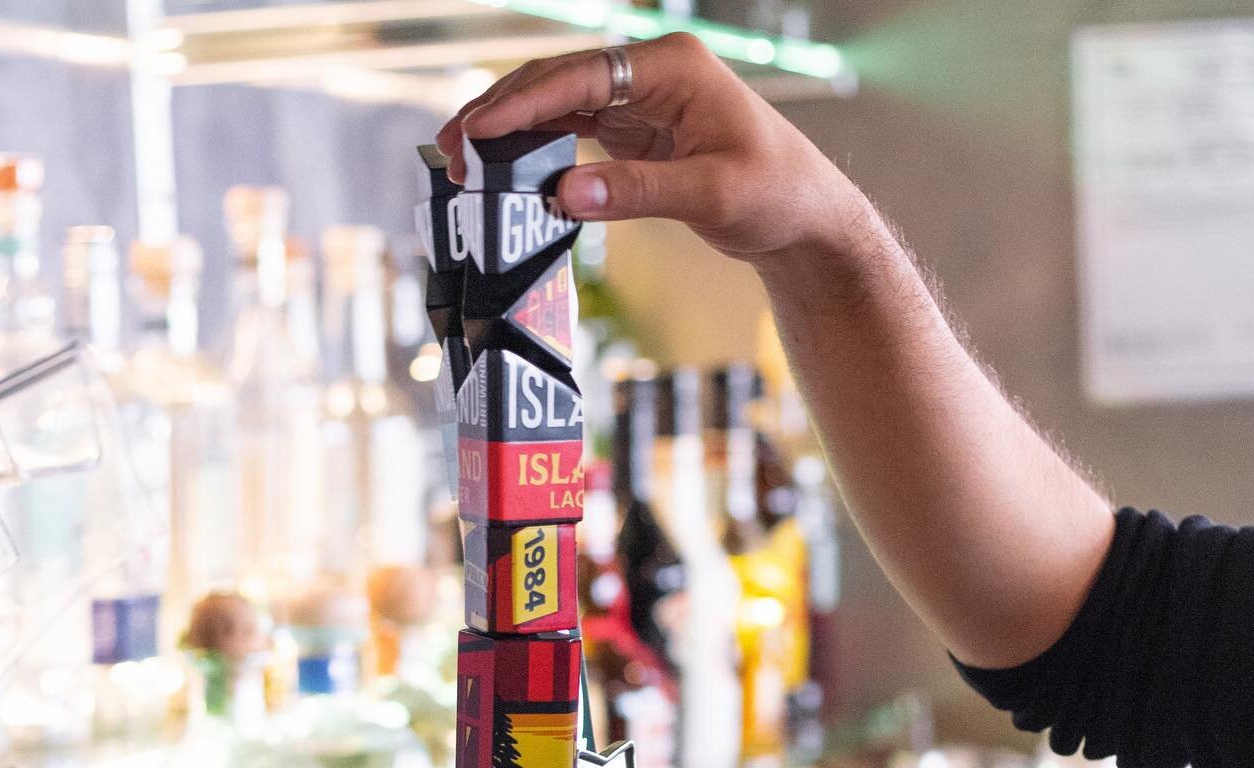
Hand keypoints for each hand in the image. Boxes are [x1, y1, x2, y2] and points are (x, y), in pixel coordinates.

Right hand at [435, 35, 860, 263]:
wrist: (804, 215)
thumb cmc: (775, 194)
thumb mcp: (709, 195)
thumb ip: (635, 193)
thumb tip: (563, 195)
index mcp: (673, 66)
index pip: (582, 76)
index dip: (525, 103)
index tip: (479, 129)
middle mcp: (651, 73)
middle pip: (559, 81)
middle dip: (502, 113)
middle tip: (450, 148)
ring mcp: (641, 100)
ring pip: (559, 105)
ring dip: (511, 131)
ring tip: (463, 161)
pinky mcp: (636, 131)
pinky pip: (574, 131)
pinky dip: (538, 149)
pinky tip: (505, 169)